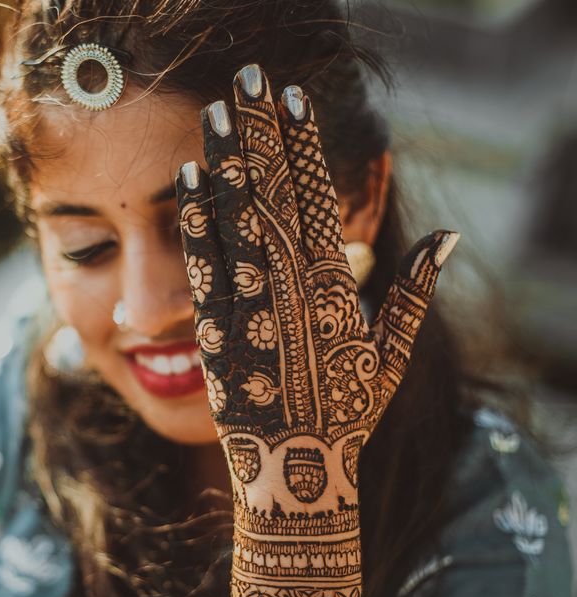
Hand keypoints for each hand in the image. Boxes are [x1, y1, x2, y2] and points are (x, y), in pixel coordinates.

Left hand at [175, 64, 458, 517]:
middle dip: (258, 138)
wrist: (295, 477)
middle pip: (274, 199)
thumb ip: (412, 293)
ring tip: (212, 116)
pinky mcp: (215, 334)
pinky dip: (195, 223)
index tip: (293, 102)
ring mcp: (251, 312)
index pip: (319, 202)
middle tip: (245, 83)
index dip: (304, 149)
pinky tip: (185, 182)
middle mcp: (293, 293)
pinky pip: (203, 269)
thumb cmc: (348, 417)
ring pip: (236, 224)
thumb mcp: (390, 357)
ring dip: (223, 165)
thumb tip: (447, 238)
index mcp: (338, 292)